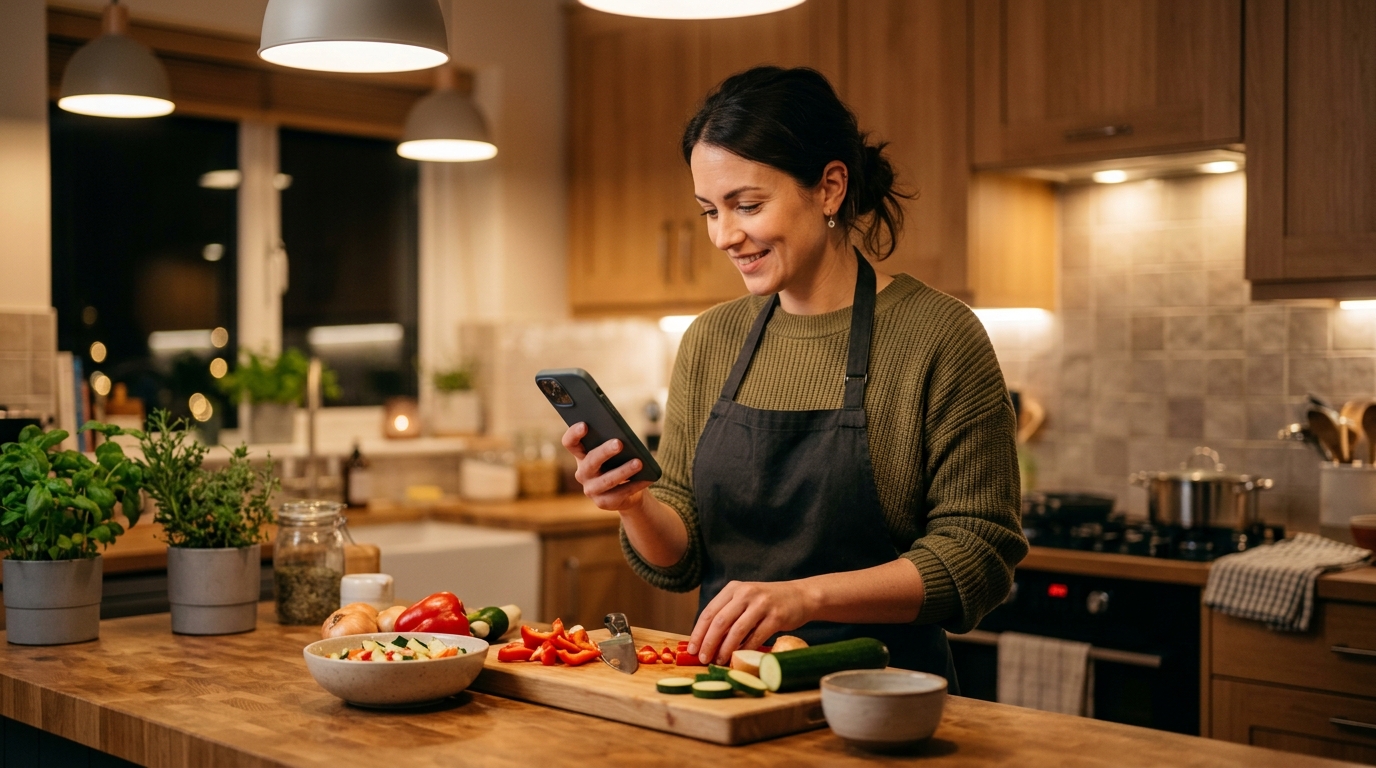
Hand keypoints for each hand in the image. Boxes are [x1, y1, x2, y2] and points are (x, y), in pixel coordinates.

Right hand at [561, 422, 651, 513]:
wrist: (627, 492)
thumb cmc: (620, 463)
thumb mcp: (615, 452)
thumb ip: (614, 442)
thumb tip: (624, 438)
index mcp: (582, 455)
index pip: (570, 443)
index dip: (574, 434)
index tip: (584, 425)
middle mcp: (582, 473)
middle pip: (591, 461)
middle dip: (605, 452)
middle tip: (619, 443)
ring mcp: (591, 489)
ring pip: (607, 480)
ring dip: (623, 471)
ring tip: (639, 462)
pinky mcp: (603, 502)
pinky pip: (621, 493)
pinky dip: (635, 485)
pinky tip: (647, 478)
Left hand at [688, 580, 814, 664]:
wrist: (800, 596)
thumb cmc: (768, 602)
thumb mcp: (745, 600)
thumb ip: (728, 614)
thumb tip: (706, 640)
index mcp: (733, 588)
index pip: (709, 612)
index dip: (698, 632)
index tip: (692, 649)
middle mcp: (746, 593)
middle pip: (720, 621)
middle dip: (708, 643)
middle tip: (703, 658)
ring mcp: (762, 604)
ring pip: (736, 630)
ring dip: (725, 649)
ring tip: (719, 661)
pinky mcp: (776, 616)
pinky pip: (756, 637)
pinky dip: (745, 649)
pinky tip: (739, 657)